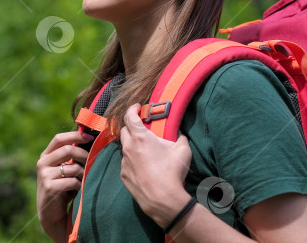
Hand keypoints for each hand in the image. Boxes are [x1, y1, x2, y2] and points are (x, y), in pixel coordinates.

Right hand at [36, 130, 92, 241]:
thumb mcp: (63, 169)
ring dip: (83, 174)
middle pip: (68, 150)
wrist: (51, 213)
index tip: (90, 137)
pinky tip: (77, 191)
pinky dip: (79, 185)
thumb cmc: (62, 189)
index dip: (75, 135)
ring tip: (83, 181)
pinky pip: (72, 181)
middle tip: (93, 161)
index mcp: (45, 156)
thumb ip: (70, 157)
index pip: (59, 139)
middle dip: (84, 155)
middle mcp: (42, 163)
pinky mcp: (50, 187)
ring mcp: (44, 175)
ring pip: (73, 167)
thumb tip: (89, 140)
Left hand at [119, 104, 192, 227]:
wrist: (163, 199)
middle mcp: (129, 147)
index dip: (133, 109)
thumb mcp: (183, 150)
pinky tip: (143, 167)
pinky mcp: (123, 175)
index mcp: (141, 137)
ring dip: (132, 145)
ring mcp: (124, 162)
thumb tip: (179, 132)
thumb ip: (180, 136)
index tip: (137, 107)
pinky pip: (125, 163)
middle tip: (142, 129)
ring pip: (125, 148)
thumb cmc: (172, 172)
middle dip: (131, 127)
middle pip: (124, 130)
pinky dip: (132, 160)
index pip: (130, 116)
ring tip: (145, 151)